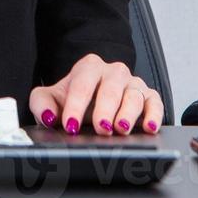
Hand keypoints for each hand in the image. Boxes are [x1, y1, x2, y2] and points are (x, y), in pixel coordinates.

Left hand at [29, 53, 163, 135]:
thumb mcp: (52, 100)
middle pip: (111, 88)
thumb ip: (41, 104)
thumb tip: (48, 116)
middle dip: (105, 109)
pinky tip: (149, 127)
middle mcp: (113, 72)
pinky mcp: (149, 97)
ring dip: (128, 114)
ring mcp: (133, 84)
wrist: (91, 101)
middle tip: (100, 128)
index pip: (82, 84)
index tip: (70, 124)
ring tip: (120, 129)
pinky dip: (154, 115)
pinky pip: (155, 103)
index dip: (75, 105)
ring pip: (134, 95)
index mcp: (88, 68)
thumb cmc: (73, 101)